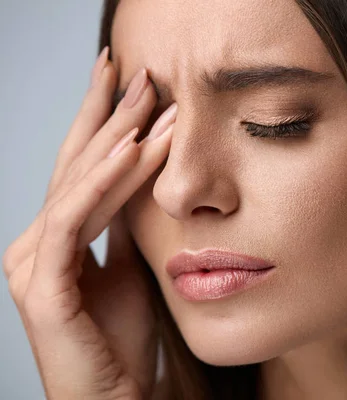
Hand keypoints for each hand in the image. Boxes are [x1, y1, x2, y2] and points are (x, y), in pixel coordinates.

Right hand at [2, 46, 175, 398]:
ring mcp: (33, 262)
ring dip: (117, 137)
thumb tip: (141, 178)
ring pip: (77, 184)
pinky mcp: (41, 286)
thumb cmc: (124, 337)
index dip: (102, 121)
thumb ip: (126, 223)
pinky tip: (133, 148)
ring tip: (149, 97)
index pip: (82, 167)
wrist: (121, 398)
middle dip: (105, 113)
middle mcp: (36, 242)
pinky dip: (104, 180)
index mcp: (58, 237)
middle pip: (74, 164)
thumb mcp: (131, 264)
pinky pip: (75, 219)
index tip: (127, 81)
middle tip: (133, 67)